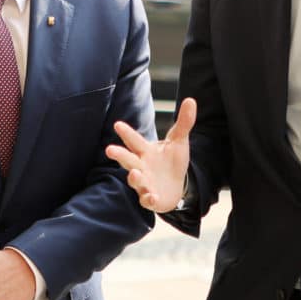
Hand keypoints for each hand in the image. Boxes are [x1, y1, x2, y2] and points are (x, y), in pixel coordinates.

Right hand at [106, 97, 195, 212]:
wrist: (175, 187)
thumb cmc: (172, 162)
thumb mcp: (179, 141)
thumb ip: (184, 122)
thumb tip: (191, 99)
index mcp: (145, 151)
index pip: (134, 140)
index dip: (126, 133)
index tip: (118, 124)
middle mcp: (141, 166)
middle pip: (128, 160)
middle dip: (119, 155)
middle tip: (109, 150)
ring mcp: (144, 183)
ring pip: (135, 180)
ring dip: (134, 177)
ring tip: (135, 173)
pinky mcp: (150, 198)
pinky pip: (146, 200)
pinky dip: (148, 199)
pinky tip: (152, 196)